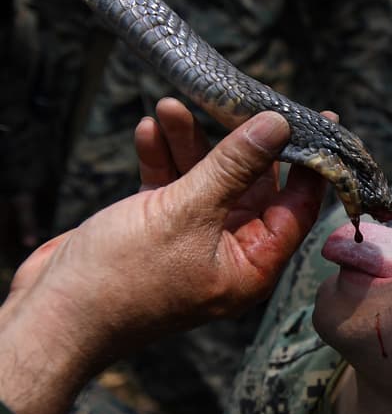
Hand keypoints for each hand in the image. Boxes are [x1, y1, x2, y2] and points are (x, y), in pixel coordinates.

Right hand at [0, 101, 324, 413]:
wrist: (53, 314)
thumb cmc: (124, 279)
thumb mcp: (188, 212)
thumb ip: (234, 166)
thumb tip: (278, 126)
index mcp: (253, 266)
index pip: (297, 208)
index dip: (309, 164)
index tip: (318, 121)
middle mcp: (229, 255)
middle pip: (251, 187)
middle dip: (237, 143)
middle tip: (235, 99)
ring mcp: (192, 242)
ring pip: (206, 181)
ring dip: (190, 144)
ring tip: (173, 105)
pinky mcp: (156, 230)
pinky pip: (171, 187)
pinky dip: (162, 159)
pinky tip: (150, 130)